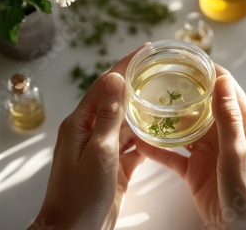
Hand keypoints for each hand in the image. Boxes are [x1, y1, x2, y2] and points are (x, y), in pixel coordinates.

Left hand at [28, 45, 145, 229]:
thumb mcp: (97, 152)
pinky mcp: (113, 165)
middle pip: (116, 101)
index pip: (105, 85)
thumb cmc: (80, 195)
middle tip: (161, 69)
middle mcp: (89, 132)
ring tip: (166, 96)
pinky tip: (160, 131)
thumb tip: (114, 78)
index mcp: (80, 123)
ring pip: (126, 122)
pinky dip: (145, 137)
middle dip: (137, 84)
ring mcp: (102, 149)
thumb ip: (107, 116)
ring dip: (143, 110)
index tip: (146, 50)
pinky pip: (132, 145)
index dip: (126, 65)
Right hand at [136, 65, 245, 228]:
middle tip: (151, 81)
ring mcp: (208, 150)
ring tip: (140, 105)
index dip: (204, 70)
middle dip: (177, 92)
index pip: (224, 86)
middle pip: (199, 104)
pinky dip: (157, 148)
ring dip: (164, 119)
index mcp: (243, 123)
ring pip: (183, 127)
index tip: (181, 59)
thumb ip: (229, 120)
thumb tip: (221, 80)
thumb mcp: (238, 156)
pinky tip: (139, 141)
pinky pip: (173, 153)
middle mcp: (225, 132)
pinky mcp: (195, 168)